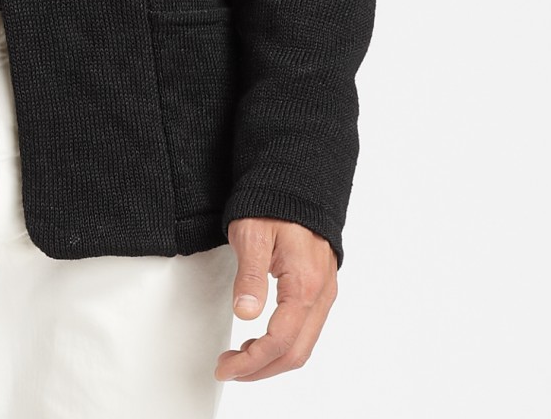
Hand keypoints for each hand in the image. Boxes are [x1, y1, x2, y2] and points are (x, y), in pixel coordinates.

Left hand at [214, 217, 337, 381]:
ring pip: (303, 345)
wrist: (296, 182)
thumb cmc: (273, 203)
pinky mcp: (321, 289)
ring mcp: (324, 293)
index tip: (226, 367)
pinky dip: (284, 344)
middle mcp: (321, 294)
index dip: (251, 362)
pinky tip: (260, 339)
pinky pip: (307, 330)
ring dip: (272, 359)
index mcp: (305, 285)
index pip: (279, 341)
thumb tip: (245, 314)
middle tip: (228, 368)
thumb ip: (250, 276)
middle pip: (295, 353)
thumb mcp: (252, 234)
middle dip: (260, 369)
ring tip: (240, 357)